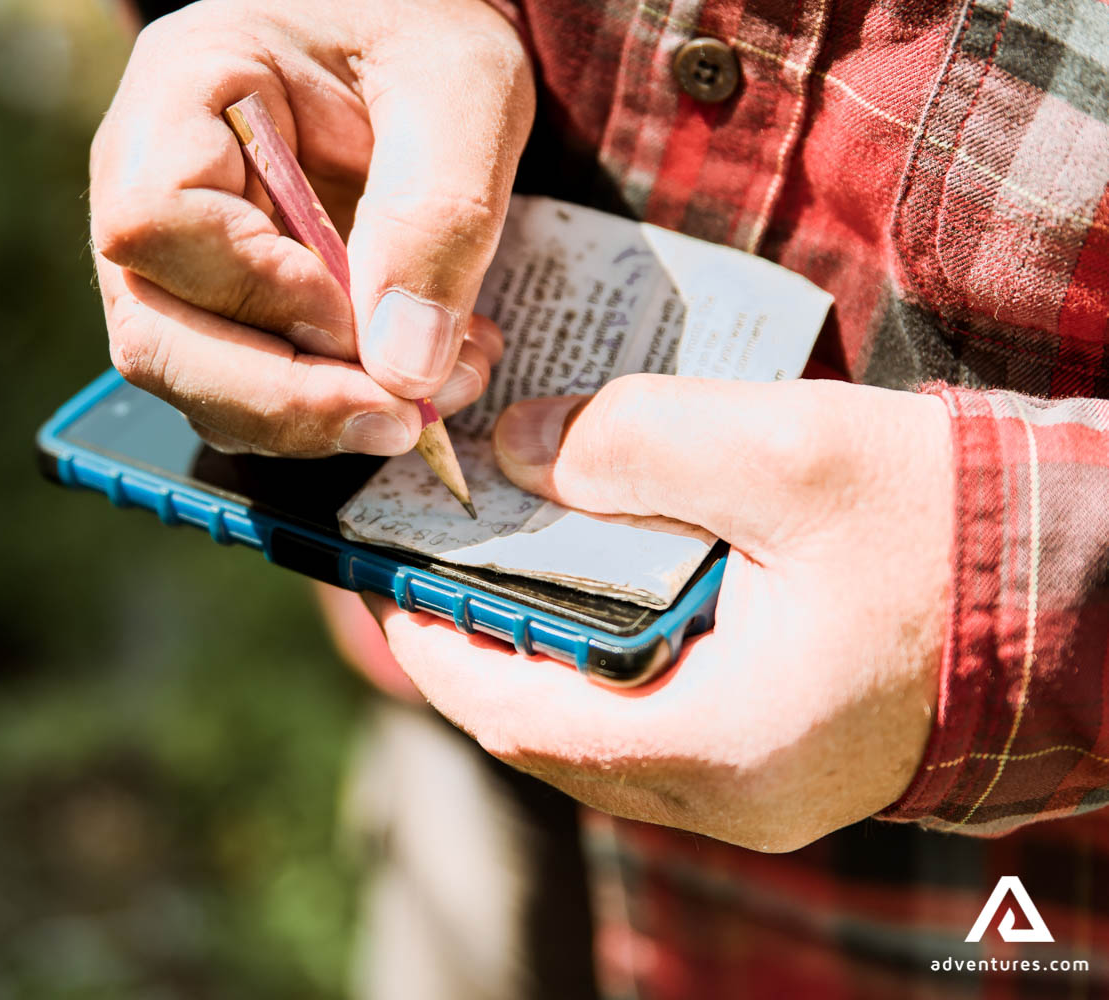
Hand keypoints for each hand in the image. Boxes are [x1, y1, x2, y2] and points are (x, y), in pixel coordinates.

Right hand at [90, 0, 532, 455]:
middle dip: (283, 400)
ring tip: (436, 390)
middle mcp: (147, 182)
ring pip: (196, 386)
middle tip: (403, 417)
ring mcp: (176, 260)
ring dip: (316, 419)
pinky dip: (328, 415)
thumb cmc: (421, 32)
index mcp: (181, 89)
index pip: (158, 220)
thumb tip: (402, 366)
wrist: (410, 48)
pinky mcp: (222, 312)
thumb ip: (439, 212)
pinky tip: (412, 380)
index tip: (358, 316)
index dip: (256, 289)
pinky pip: (246, 397)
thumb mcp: (461, 86)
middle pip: (154, 334)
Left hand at [365, 375, 953, 850]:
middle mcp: (733, 795)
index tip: (389, 578)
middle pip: (549, 733)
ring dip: (541, 652)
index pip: (517, 717)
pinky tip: (596, 586)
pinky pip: (656, 723)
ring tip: (501, 562)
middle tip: (434, 560)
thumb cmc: (956, 525)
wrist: (1094, 582)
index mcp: (721, 744)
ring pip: (599, 735)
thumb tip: (513, 451)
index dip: (434, 646)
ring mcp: (761, 788)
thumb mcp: (788, 456)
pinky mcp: (783, 756)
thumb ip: (633, 444)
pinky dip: (605, 660)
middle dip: (478, 646)